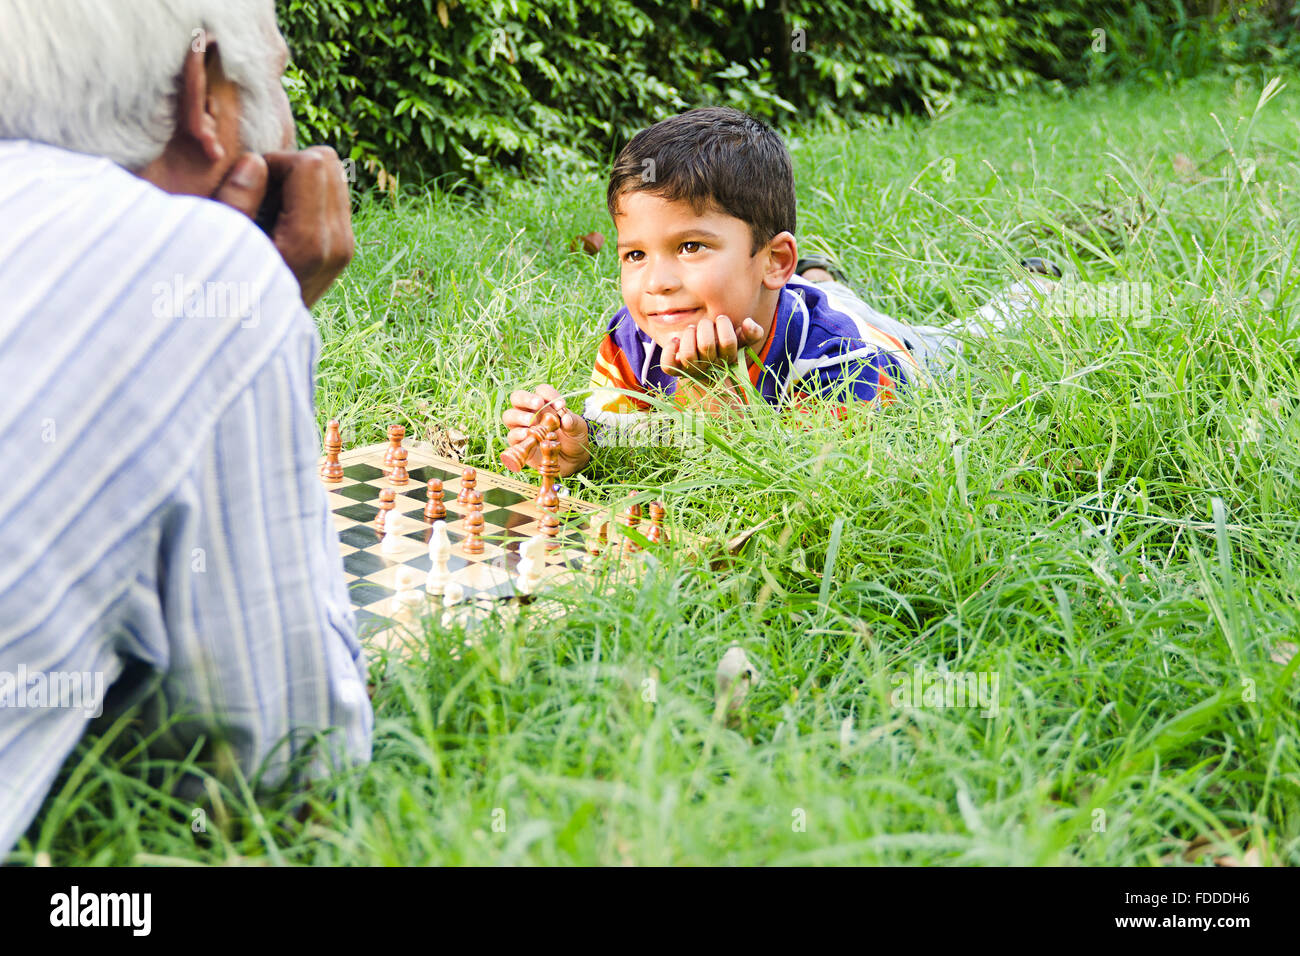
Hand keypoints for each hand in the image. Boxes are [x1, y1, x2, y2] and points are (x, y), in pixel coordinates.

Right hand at [212, 147, 354, 307]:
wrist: (256, 336)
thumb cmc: (224, 290)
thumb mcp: (219, 244)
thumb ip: (236, 198)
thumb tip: (255, 162)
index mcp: (310, 241)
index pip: (311, 164)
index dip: (274, 162)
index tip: (248, 186)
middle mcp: (337, 243)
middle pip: (329, 163)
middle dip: (290, 167)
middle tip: (259, 195)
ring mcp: (345, 247)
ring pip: (335, 176)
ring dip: (299, 181)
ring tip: (268, 209)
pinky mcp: (343, 248)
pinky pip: (334, 197)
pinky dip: (308, 196)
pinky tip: (281, 221)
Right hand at [502, 384, 590, 476]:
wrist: (572, 460)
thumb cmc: (574, 439)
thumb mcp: (578, 430)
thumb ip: (573, 423)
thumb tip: (565, 418)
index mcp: (545, 405)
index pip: (540, 391)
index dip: (548, 394)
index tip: (561, 405)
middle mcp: (531, 413)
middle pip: (517, 398)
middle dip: (525, 398)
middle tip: (538, 404)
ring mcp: (523, 428)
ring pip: (509, 416)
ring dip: (519, 416)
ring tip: (531, 421)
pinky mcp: (520, 443)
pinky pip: (512, 436)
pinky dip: (518, 434)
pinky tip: (528, 434)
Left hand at [661, 314, 764, 382]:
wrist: (705, 371)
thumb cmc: (724, 349)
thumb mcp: (741, 341)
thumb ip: (752, 333)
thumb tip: (748, 322)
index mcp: (727, 358)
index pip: (728, 342)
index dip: (723, 325)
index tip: (720, 319)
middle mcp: (710, 366)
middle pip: (706, 345)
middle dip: (704, 327)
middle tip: (704, 323)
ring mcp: (692, 370)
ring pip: (688, 355)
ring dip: (688, 335)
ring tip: (691, 329)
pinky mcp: (675, 370)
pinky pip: (668, 365)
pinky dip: (669, 350)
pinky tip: (674, 341)